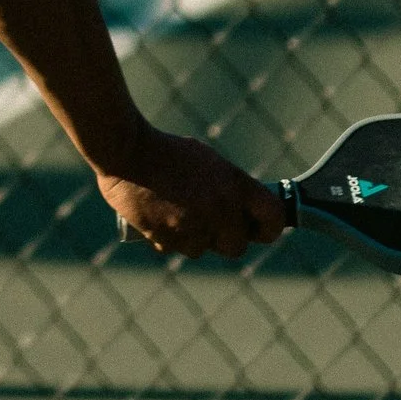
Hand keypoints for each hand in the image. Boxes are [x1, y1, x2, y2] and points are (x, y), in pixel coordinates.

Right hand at [94, 124, 286, 261]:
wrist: (126, 152)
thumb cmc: (166, 151)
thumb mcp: (206, 161)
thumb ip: (226, 188)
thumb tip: (239, 210)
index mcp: (235, 184)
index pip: (274, 217)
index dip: (270, 228)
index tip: (260, 228)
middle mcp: (221, 209)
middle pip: (237, 245)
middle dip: (226, 238)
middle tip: (212, 223)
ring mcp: (194, 226)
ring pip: (203, 249)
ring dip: (194, 238)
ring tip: (177, 212)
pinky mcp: (169, 238)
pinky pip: (176, 248)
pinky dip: (170, 238)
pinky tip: (159, 216)